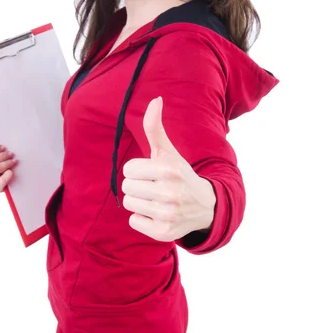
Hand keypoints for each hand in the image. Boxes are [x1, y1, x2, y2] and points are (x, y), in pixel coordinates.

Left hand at [122, 97, 215, 241]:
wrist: (205, 206)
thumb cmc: (179, 174)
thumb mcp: (168, 151)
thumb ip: (155, 127)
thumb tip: (155, 99)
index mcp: (169, 169)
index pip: (128, 169)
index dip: (137, 170)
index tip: (152, 173)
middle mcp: (170, 192)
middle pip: (127, 187)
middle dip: (138, 185)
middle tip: (155, 187)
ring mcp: (168, 214)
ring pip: (129, 204)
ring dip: (139, 202)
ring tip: (156, 200)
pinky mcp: (165, 232)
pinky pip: (134, 221)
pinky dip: (143, 219)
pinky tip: (158, 214)